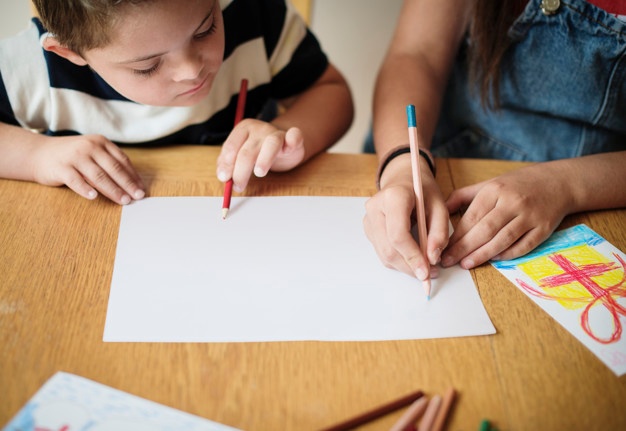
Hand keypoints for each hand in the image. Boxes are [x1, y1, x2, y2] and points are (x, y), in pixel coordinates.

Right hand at [31, 134, 144, 204]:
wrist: (39, 153)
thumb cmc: (72, 156)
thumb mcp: (92, 153)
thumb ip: (109, 163)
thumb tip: (132, 183)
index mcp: (100, 142)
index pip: (122, 161)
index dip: (133, 176)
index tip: (142, 189)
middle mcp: (89, 147)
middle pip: (113, 169)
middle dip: (128, 185)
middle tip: (137, 197)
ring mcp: (75, 156)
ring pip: (98, 176)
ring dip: (113, 190)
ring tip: (123, 201)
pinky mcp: (61, 168)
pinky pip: (76, 180)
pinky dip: (85, 189)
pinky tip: (94, 197)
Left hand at [216, 119, 304, 190]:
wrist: (283, 142)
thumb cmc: (258, 150)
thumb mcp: (240, 154)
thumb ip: (229, 163)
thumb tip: (223, 176)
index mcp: (243, 129)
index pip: (231, 147)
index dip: (226, 164)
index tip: (224, 178)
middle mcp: (259, 129)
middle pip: (247, 151)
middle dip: (240, 171)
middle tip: (238, 186)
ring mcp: (277, 132)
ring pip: (270, 145)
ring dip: (264, 160)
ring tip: (259, 173)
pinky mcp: (293, 138)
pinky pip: (294, 136)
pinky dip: (293, 140)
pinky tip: (289, 147)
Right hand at [363, 155, 448, 278]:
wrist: (403, 179)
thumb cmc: (422, 191)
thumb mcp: (440, 206)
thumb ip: (439, 232)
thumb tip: (433, 258)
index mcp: (393, 197)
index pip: (398, 235)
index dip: (412, 256)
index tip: (426, 272)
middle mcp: (375, 208)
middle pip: (389, 249)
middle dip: (410, 266)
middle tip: (430, 273)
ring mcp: (368, 219)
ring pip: (384, 255)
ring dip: (405, 266)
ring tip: (424, 266)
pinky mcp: (368, 228)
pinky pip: (382, 252)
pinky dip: (398, 260)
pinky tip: (412, 257)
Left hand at [442, 165, 572, 268]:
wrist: (559, 182)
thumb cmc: (518, 185)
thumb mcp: (489, 184)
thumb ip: (464, 196)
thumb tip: (440, 210)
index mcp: (495, 190)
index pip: (472, 217)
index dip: (456, 235)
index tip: (442, 247)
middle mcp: (512, 202)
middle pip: (484, 230)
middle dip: (463, 248)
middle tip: (448, 261)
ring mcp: (530, 216)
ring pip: (502, 239)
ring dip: (482, 255)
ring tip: (465, 264)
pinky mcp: (544, 228)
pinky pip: (523, 246)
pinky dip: (507, 255)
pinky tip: (493, 260)